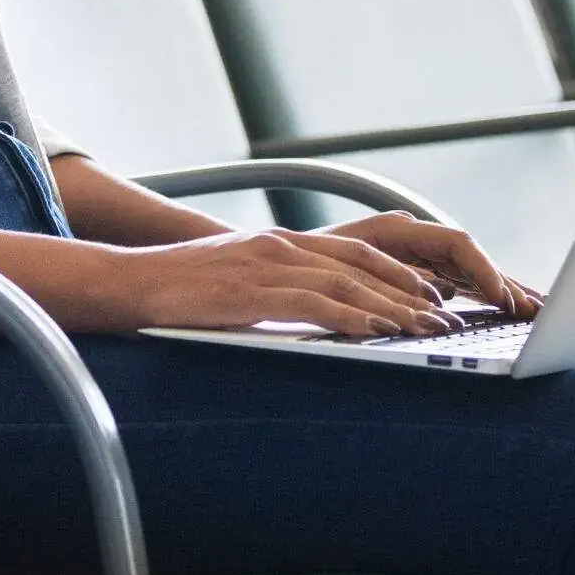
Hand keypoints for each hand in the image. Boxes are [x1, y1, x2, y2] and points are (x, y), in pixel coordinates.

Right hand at [105, 228, 470, 338]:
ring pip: (347, 282)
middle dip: (409, 291)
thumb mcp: (238, 280)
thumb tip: (314, 316)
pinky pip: (314, 303)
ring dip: (391, 306)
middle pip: (364, 264)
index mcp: (283, 243)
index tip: (430, 297)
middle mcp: (283, 246)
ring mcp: (269, 264)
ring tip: (425, 329)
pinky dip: (351, 316)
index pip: (358, 253)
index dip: (399, 274)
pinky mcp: (253, 290)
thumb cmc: (180, 290)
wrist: (130, 281)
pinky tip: (376, 332)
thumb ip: (277, 290)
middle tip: (444, 317)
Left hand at [318, 214, 542, 320]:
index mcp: (397, 230)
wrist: (268, 264)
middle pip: (472, 260)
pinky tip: (507, 313)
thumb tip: (425, 297)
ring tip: (537, 312)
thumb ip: (379, 279)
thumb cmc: (298, 261)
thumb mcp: (336, 267)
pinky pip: (458, 286)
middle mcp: (412, 241)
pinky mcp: (414, 279)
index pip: (455, 243)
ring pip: (470, 275)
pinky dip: (484, 299)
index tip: (501, 297)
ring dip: (503, 292)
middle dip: (506, 283)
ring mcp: (415, 260)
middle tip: (539, 310)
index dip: (483, 269)